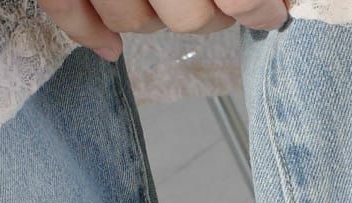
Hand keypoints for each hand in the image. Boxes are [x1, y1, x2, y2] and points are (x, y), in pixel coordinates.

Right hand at [39, 1, 289, 60]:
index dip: (258, 6)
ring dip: (151, 14)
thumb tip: (285, 3)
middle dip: (207, 13)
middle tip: (224, 0)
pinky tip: (109, 48)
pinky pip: (67, 10)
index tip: (276, 10)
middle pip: (187, 18)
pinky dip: (88, 30)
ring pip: (132, 19)